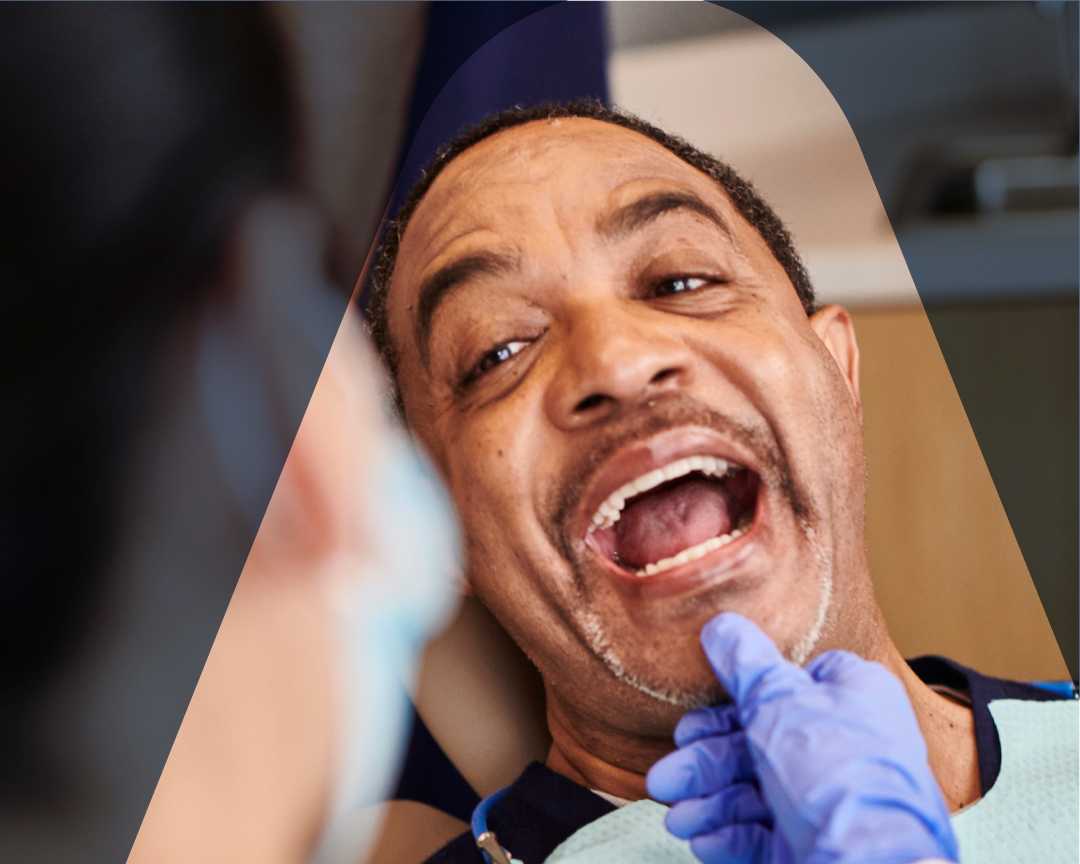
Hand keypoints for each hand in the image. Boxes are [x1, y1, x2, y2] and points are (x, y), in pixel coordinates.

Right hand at [646, 613, 958, 863]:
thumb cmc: (836, 774)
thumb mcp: (779, 699)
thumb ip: (745, 663)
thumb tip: (722, 625)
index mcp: (851, 697)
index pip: (788, 683)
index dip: (736, 700)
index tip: (694, 717)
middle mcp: (844, 746)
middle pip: (758, 742)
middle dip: (706, 762)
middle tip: (666, 778)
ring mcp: (832, 799)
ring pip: (756, 790)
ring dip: (709, 802)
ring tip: (677, 817)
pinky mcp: (819, 842)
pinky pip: (766, 832)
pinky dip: (730, 834)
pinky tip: (702, 839)